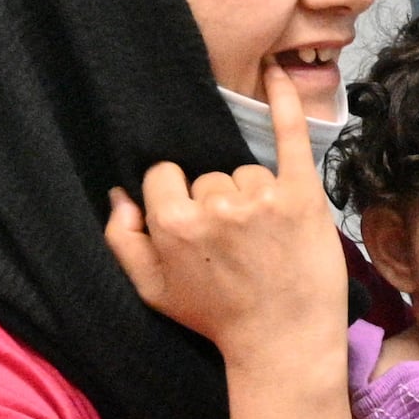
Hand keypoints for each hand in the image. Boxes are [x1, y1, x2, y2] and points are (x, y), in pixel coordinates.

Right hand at [104, 67, 348, 387]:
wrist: (284, 343)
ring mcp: (261, 200)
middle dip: (220, 204)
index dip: (181, 201)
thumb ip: (122, 240)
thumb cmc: (217, 318)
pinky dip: (285, 103)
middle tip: (239, 247)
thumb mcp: (151, 290)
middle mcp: (215, 206)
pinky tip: (277, 75)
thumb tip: (116, 194)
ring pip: (245, 172)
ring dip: (254, 197)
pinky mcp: (302, 196)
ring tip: (266, 240)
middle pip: (209, 175)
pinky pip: (290, 136)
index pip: (165, 177)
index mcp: (173, 223)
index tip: (198, 229)